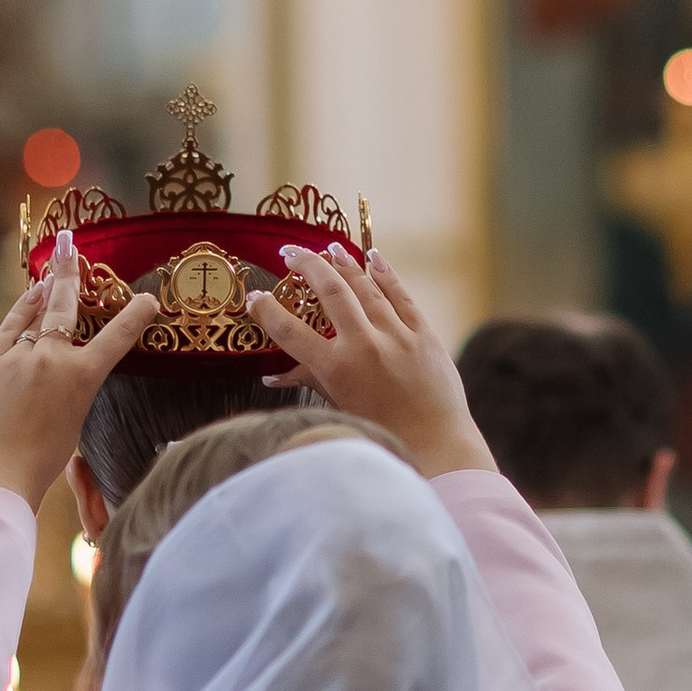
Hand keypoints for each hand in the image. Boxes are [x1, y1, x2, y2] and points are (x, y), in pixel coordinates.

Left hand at [0, 235, 156, 507]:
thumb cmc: (42, 457)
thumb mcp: (75, 416)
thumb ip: (72, 382)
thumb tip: (60, 352)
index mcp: (83, 377)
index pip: (117, 337)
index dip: (135, 315)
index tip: (148, 299)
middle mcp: (52, 359)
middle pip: (65, 307)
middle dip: (71, 274)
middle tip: (72, 247)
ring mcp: (19, 357)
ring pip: (36, 315)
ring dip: (46, 292)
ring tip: (53, 270)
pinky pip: (11, 326)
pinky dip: (22, 310)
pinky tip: (31, 294)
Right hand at [250, 245, 495, 480]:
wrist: (436, 442)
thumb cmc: (382, 432)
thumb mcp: (340, 407)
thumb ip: (309, 382)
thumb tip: (272, 375)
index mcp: (337, 370)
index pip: (291, 332)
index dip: (268, 311)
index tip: (255, 297)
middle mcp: (365, 346)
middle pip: (330, 292)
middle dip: (307, 266)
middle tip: (289, 253)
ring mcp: (396, 335)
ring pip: (365, 287)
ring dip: (343, 263)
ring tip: (327, 247)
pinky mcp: (423, 333)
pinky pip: (400, 295)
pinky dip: (385, 273)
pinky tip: (372, 257)